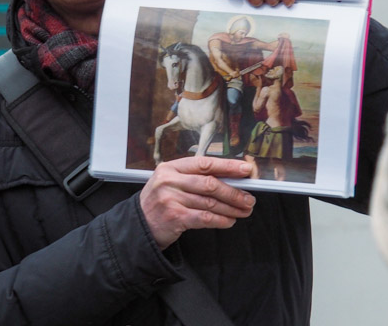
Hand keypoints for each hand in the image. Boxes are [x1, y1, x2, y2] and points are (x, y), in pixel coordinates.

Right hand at [140, 156, 255, 249]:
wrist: (138, 226)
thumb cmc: (159, 203)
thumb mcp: (171, 183)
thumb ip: (194, 179)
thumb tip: (230, 180)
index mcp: (170, 167)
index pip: (204, 163)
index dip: (227, 166)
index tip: (245, 170)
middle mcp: (169, 181)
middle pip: (210, 183)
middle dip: (234, 192)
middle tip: (249, 198)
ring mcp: (171, 199)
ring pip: (210, 202)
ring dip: (231, 208)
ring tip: (243, 211)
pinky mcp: (174, 217)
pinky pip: (204, 218)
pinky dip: (220, 220)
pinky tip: (229, 221)